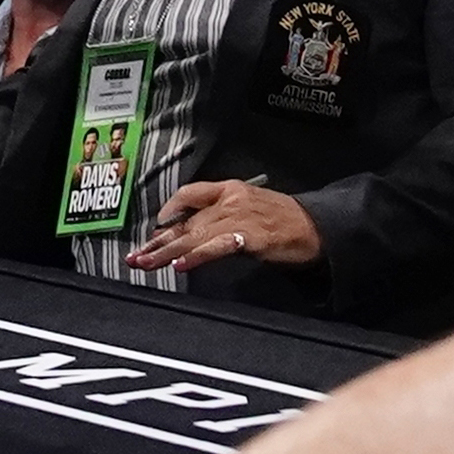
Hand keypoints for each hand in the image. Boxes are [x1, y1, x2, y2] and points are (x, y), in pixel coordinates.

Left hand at [126, 178, 323, 276]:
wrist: (317, 227)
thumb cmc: (286, 220)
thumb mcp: (250, 206)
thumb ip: (222, 216)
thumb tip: (193, 233)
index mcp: (230, 190)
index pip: (189, 194)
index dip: (168, 211)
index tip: (155, 230)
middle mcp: (229, 201)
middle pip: (185, 221)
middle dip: (157, 241)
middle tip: (136, 256)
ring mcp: (238, 217)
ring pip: (193, 235)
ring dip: (166, 252)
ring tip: (146, 263)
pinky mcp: (249, 237)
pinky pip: (216, 246)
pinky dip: (197, 255)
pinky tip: (181, 264)